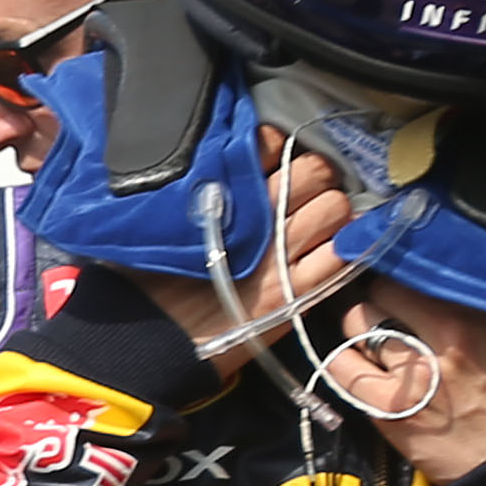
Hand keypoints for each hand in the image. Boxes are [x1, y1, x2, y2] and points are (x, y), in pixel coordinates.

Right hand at [109, 139, 352, 368]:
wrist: (144, 341)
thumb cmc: (142, 283)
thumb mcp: (156, 222)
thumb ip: (191, 190)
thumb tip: (218, 165)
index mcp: (221, 194)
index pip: (270, 144)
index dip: (276, 149)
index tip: (269, 162)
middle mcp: (257, 219)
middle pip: (313, 171)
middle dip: (314, 176)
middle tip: (303, 192)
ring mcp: (280, 256)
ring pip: (336, 207)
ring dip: (332, 212)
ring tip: (316, 223)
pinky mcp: (296, 292)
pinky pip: (341, 255)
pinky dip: (342, 249)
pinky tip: (328, 252)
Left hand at [317, 286, 485, 481]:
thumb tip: (458, 274)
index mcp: (480, 312)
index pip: (419, 267)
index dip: (404, 267)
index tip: (400, 269)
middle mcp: (445, 335)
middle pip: (383, 290)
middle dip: (380, 296)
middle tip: (385, 307)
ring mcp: (413, 372)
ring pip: (358, 324)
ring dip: (359, 327)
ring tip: (373, 337)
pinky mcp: (388, 408)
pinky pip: (343, 370)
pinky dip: (343, 362)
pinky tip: (355, 364)